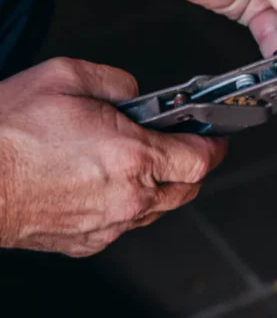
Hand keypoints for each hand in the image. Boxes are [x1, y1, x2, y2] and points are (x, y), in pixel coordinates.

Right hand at [0, 58, 226, 256]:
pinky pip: (126, 223)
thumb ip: (116, 82)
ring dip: (163, 186)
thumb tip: (135, 93)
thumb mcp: (66, 78)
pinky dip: (131, 204)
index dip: (214, 146)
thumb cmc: (8, 132)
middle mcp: (128, 195)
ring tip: (141, 160)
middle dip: (192, 166)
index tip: (215, 138)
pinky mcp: (87, 240)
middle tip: (183, 146)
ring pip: (159, 209)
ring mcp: (108, 222)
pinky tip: (110, 183)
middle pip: (187, 188)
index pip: (200, 159)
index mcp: (133, 155)